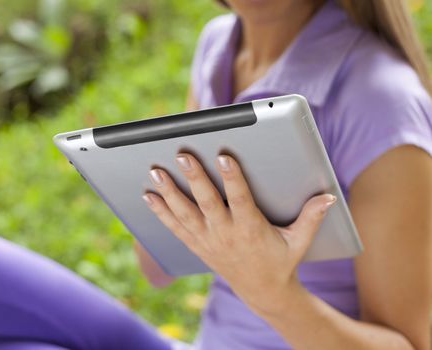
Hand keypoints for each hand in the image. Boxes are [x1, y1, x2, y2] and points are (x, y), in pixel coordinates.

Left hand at [142, 153, 335, 315]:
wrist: (262, 292)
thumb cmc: (282, 261)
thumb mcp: (299, 241)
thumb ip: (312, 217)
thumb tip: (328, 196)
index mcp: (251, 229)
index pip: (240, 199)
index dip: (233, 178)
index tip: (225, 155)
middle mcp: (226, 234)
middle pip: (207, 203)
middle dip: (194, 178)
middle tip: (182, 155)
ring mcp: (208, 241)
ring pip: (185, 214)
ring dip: (169, 193)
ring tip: (155, 172)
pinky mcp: (198, 245)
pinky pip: (175, 228)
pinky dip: (161, 212)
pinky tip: (148, 196)